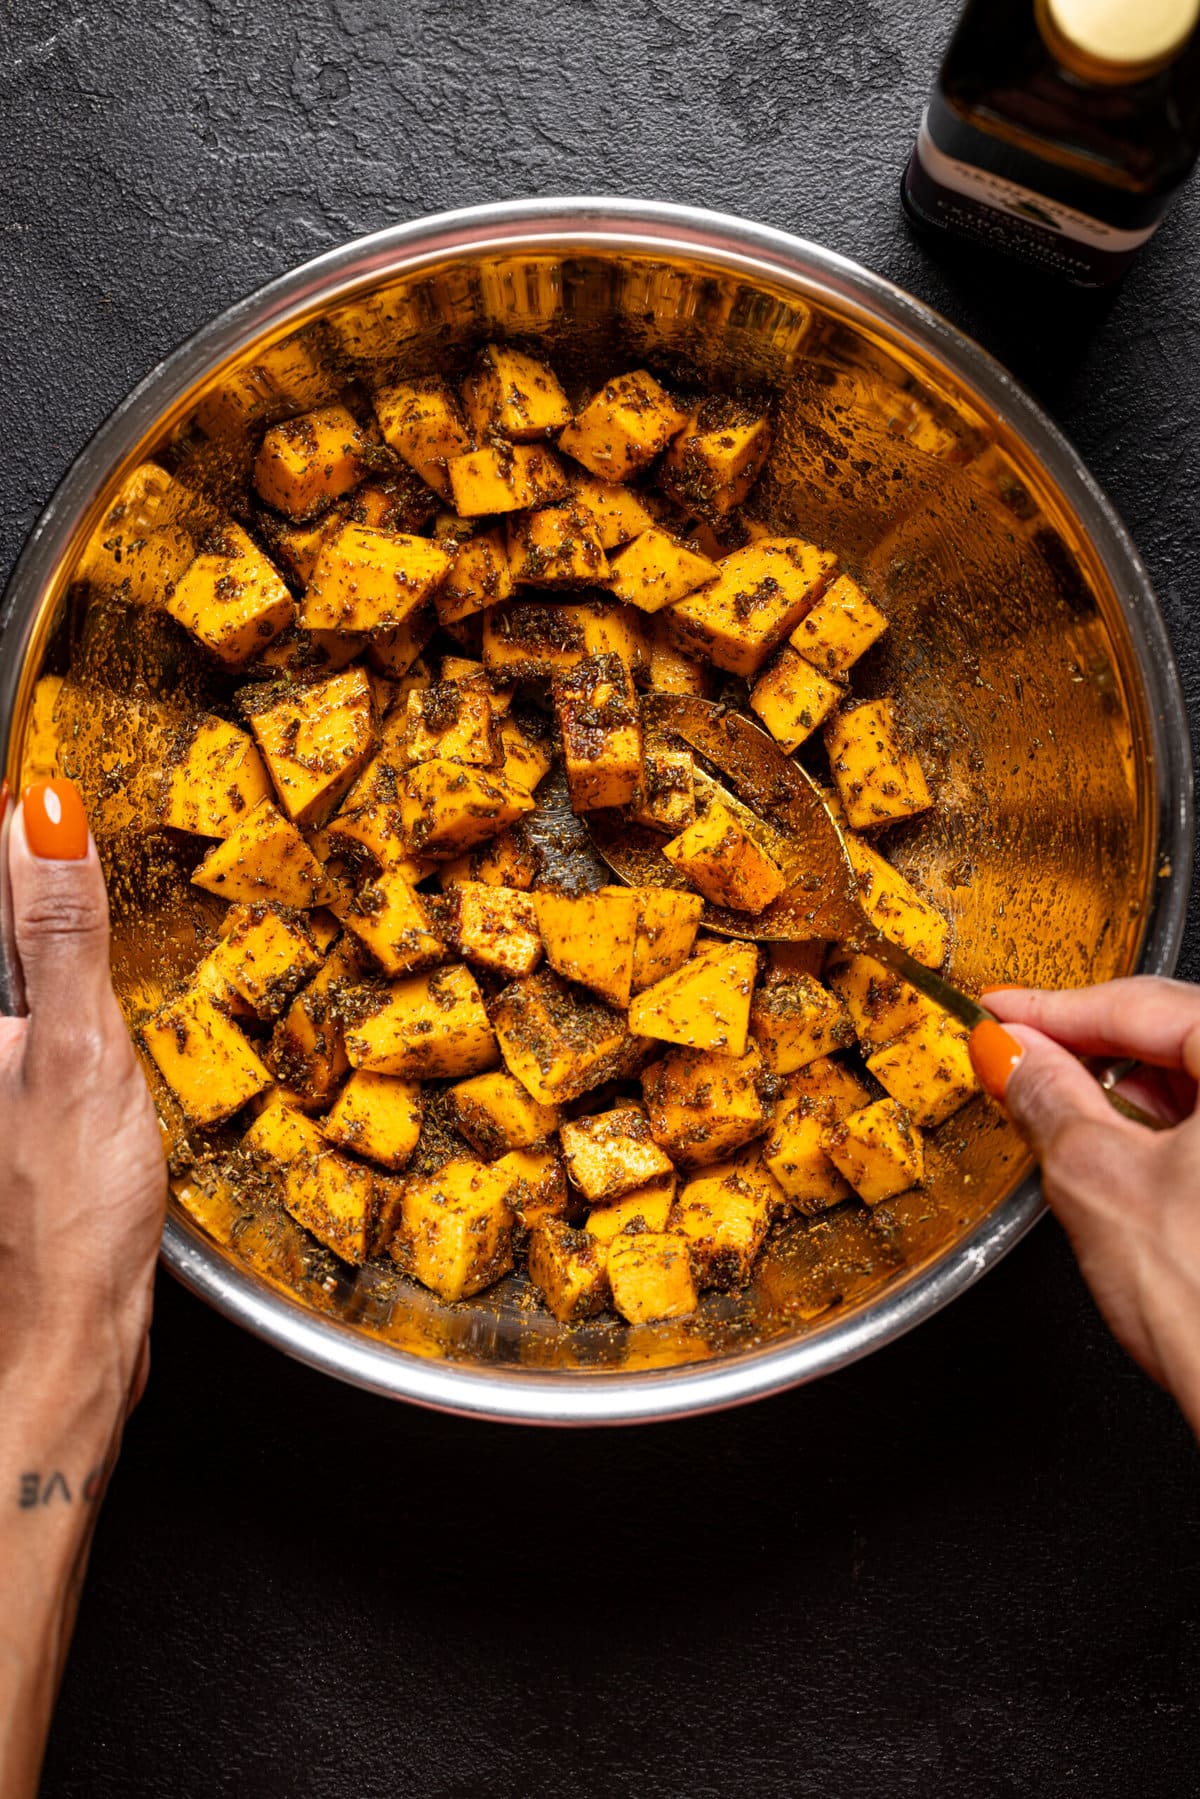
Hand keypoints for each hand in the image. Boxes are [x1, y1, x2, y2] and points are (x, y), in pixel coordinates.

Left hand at [0, 777, 165, 1798]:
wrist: (69, 1330)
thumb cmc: (69, 1212)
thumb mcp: (77, 1049)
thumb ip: (57, 927)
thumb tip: (42, 810)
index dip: (24, 819)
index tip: (76, 766)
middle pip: (4, 906)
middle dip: (46, 859)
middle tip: (101, 819)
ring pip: (18, 948)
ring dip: (64, 910)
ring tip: (112, 872)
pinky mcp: (12, 1080)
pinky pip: (37, 991)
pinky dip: (75, 964)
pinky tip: (115, 965)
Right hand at [970, 979, 1199, 1433]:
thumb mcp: (1098, 1178)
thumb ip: (1048, 1095)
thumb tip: (1016, 1055)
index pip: (1144, 1003)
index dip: (1052, 1007)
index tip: (1000, 1013)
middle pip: (1182, 1036)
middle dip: (1092, 1049)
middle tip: (1018, 1061)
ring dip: (1133, 1093)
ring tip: (1062, 1114)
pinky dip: (1173, 1132)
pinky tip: (1126, 1156)